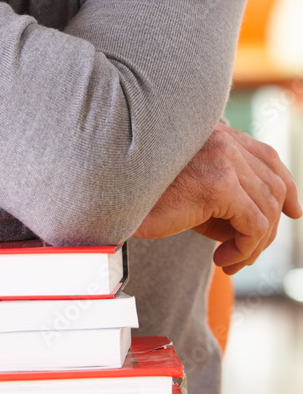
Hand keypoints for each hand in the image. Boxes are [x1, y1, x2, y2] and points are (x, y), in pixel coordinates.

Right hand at [133, 122, 301, 273]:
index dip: (286, 186)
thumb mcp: (192, 194)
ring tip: (229, 260)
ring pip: (267, 210)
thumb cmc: (143, 198)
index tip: (291, 212)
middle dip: (268, 227)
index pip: (267, 156)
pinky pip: (254, 225)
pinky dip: (244, 250)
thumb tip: (266, 224)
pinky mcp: (219, 183)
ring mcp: (223, 157)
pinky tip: (221, 261)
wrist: (109, 198)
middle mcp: (222, 137)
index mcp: (215, 132)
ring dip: (253, 245)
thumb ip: (227, 197)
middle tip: (242, 255)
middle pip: (273, 186)